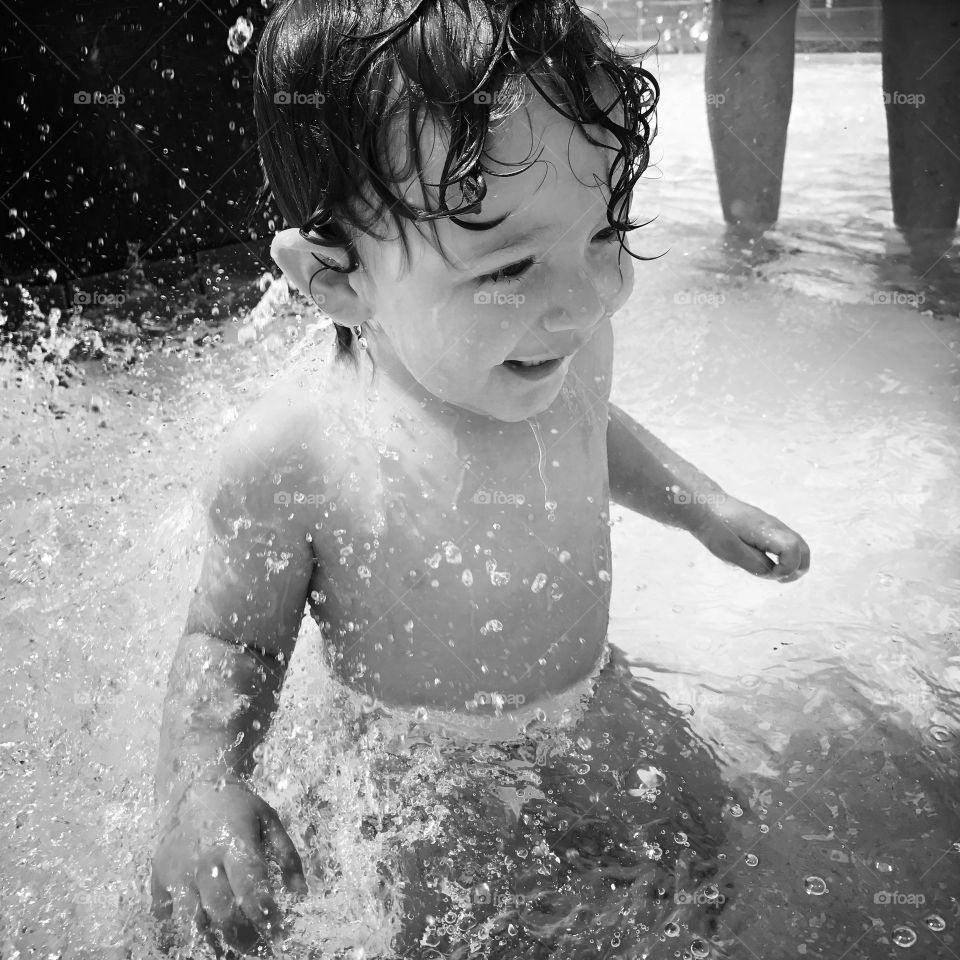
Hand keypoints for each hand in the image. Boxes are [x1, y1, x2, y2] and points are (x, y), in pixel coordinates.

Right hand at [151, 779, 307, 957]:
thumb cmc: (239, 808)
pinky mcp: (159, 877)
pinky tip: (196, 938)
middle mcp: (205, 860)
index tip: (279, 934)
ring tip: (227, 951)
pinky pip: (164, 916)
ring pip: (191, 921)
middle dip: (241, 937)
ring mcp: (178, 871)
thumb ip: (287, 857)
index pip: (252, 888)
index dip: (266, 916)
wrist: (195, 788)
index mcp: (236, 844)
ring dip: (211, 942)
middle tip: (256, 948)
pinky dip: (178, 933)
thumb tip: (300, 892)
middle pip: (221, 911)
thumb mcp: (270, 821)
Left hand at [692, 496, 809, 581]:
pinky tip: (768, 563)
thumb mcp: (732, 552)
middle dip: (796, 569)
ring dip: (792, 564)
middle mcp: (776, 526)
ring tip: (775, 574)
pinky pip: (786, 543)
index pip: (794, 551)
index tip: (770, 574)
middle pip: (803, 550)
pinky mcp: (768, 528)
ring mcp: (774, 526)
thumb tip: (773, 574)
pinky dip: (785, 557)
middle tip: (778, 578)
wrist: (706, 506)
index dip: (786, 569)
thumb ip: (756, 565)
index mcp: (768, 530)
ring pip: (798, 546)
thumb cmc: (716, 528)